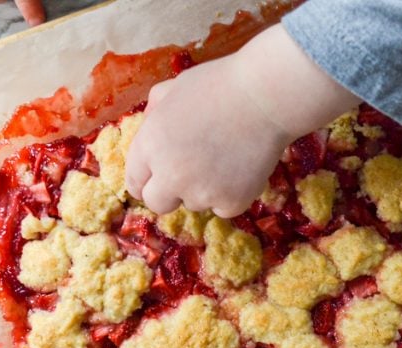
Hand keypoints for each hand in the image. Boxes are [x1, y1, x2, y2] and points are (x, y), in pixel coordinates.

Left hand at [125, 56, 289, 217]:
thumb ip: (155, 110)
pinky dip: (231, 194)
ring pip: (194, 204)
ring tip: (224, 157)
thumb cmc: (220, 84)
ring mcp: (201, 193)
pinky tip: (241, 167)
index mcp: (150, 146)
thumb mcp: (174, 88)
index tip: (158, 177)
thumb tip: (149, 123)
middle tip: (189, 175)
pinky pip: (223, 208)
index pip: (135, 181)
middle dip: (169, 192)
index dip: (147, 178)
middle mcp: (170, 175)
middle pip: (157, 204)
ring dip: (204, 189)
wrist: (266, 96)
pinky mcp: (231, 203)